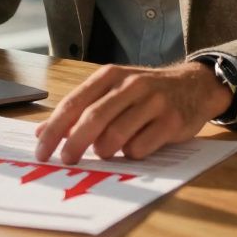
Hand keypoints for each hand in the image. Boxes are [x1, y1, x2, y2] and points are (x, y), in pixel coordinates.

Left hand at [34, 61, 232, 163]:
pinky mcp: (171, 121)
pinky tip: (135, 147)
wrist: (195, 85)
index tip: (41, 150)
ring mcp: (153, 102)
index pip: (74, 103)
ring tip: (106, 151)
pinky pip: (140, 147)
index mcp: (110, 76)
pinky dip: (131, 154)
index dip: (54, 129)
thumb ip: (81, 108)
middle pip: (93, 119)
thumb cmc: (146, 92)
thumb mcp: (113, 90)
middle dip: (74, 144)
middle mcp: (131, 85)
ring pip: (116, 135)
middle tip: (66, 161)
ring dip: (105, 150)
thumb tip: (42, 132)